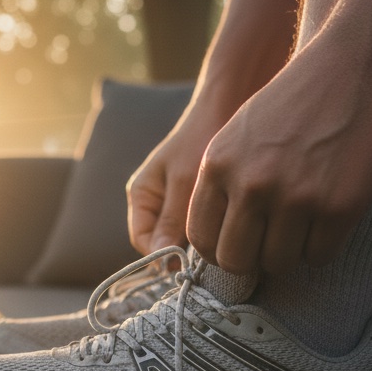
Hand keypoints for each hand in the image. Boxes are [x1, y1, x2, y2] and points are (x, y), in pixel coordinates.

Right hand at [126, 99, 231, 254]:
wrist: (228, 108)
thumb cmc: (201, 139)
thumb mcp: (184, 181)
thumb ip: (172, 220)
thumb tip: (160, 260)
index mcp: (142, 196)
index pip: (143, 241)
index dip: (162, 255)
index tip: (188, 262)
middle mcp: (155, 203)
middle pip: (163, 243)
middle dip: (183, 250)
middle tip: (210, 251)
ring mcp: (176, 203)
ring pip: (183, 238)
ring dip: (200, 241)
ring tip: (221, 236)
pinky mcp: (198, 202)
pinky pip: (200, 228)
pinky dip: (212, 230)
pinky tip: (230, 226)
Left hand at [185, 51, 371, 274]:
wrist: (359, 65)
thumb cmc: (298, 100)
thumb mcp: (238, 133)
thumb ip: (222, 181)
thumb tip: (214, 239)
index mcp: (216, 166)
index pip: (200, 238)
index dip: (219, 250)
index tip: (238, 245)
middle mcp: (249, 186)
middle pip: (235, 261)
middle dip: (251, 262)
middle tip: (270, 246)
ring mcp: (294, 199)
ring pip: (278, 264)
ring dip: (290, 254)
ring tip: (303, 228)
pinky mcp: (337, 209)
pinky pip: (319, 256)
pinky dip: (324, 247)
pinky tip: (330, 220)